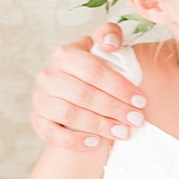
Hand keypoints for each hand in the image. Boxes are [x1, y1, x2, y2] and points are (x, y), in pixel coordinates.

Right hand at [29, 24, 142, 149]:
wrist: (74, 94)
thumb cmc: (94, 71)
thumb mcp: (102, 49)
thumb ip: (109, 36)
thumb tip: (110, 43)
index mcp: (66, 54)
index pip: (94, 69)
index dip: (119, 86)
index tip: (141, 100)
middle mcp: (49, 75)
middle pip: (84, 94)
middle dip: (114, 108)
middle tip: (137, 120)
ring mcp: (41, 98)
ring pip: (70, 114)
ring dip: (99, 125)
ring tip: (123, 132)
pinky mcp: (38, 120)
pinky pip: (52, 133)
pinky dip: (74, 140)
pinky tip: (96, 142)